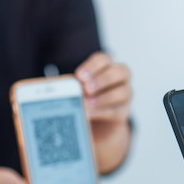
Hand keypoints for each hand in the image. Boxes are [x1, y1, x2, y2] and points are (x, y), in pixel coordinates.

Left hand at [75, 52, 131, 172]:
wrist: (95, 124)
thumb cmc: (84, 100)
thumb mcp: (77, 90)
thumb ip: (72, 86)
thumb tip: (58, 86)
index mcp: (107, 67)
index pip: (104, 60)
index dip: (93, 66)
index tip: (79, 76)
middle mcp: (120, 79)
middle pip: (121, 71)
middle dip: (103, 79)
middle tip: (86, 88)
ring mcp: (125, 96)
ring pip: (124, 92)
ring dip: (104, 97)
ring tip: (87, 103)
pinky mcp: (123, 113)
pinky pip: (117, 111)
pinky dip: (102, 112)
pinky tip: (89, 114)